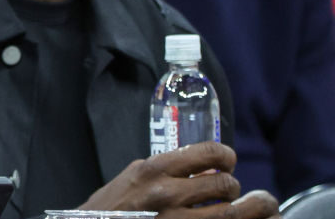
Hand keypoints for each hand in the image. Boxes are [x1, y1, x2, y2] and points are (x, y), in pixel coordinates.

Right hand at [80, 142, 279, 218]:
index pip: (208, 153)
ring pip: (232, 215)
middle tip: (233, 192)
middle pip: (226, 186)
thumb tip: (206, 171)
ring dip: (250, 212)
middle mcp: (166, 195)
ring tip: (256, 209)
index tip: (228, 162)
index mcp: (153, 171)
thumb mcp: (132, 177)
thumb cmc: (111, 208)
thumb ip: (167, 172)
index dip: (226, 156)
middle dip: (235, 188)